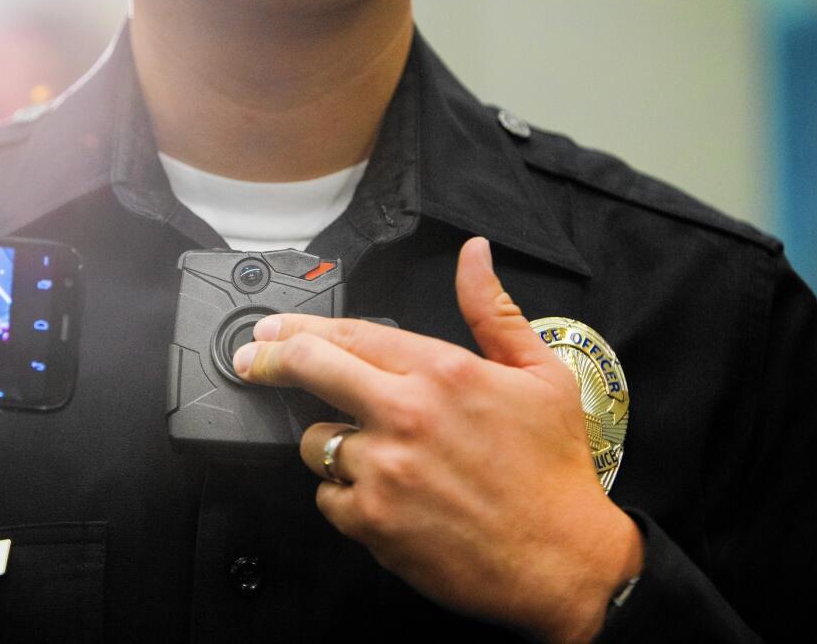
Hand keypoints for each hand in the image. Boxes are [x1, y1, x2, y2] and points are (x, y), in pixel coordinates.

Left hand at [233, 237, 642, 642]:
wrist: (565, 562)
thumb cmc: (554, 470)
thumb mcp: (541, 374)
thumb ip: (493, 310)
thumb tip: (474, 254)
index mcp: (442, 372)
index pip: (350, 333)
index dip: (300, 327)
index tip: (272, 328)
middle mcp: (405, 415)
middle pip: (310, 369)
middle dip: (269, 359)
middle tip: (251, 360)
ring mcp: (384, 470)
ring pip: (316, 441)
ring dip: (331, 442)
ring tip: (376, 455)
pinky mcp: (372, 522)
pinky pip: (327, 497)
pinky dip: (344, 494)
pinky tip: (384, 496)